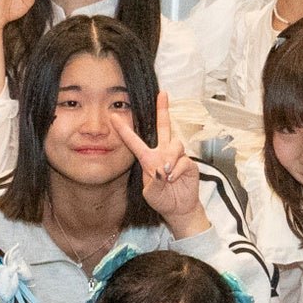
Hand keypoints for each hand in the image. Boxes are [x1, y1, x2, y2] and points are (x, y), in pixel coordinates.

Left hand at [119, 96, 204, 231]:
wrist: (178, 209)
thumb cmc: (161, 199)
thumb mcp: (150, 193)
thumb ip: (153, 182)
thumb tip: (162, 169)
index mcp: (148, 158)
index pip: (134, 141)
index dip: (124, 130)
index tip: (113, 116)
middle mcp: (163, 153)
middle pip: (164, 127)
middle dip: (163, 109)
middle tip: (163, 93)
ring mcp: (177, 157)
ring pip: (175, 145)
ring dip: (170, 159)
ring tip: (166, 174)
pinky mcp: (189, 164)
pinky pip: (183, 160)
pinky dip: (177, 171)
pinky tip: (173, 178)